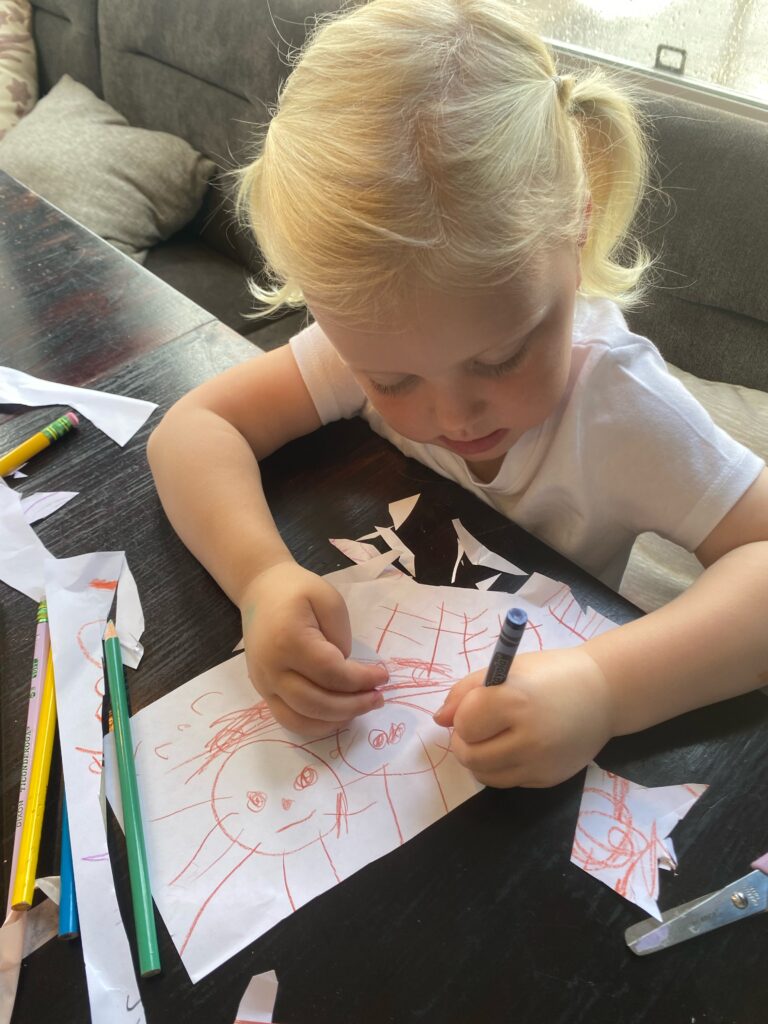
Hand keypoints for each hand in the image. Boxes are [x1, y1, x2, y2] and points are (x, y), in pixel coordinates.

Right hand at [239, 561, 387, 735]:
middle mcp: (272, 668)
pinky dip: (315, 725)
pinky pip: (288, 719)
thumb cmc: (297, 590)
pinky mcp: (263, 691)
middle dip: (354, 706)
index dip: (361, 680)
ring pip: (300, 720)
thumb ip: (341, 636)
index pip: (331, 673)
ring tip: (362, 707)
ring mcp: (264, 683)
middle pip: (316, 703)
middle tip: (378, 697)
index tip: (384, 676)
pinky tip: (338, 715)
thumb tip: (347, 671)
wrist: (260, 591)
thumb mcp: (328, 599)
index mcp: (289, 641)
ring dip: (336, 721)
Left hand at [433, 648, 612, 787]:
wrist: (604, 693)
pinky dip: (502, 768)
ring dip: (479, 759)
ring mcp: (541, 763)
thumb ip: (467, 692)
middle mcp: (529, 736)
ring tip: (493, 737)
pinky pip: (508, 782)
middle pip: (470, 756)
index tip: (475, 705)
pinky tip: (515, 747)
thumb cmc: (551, 674)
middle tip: (476, 727)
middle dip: (464, 742)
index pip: (465, 724)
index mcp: (516, 700)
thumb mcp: (506, 670)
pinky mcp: (549, 780)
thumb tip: (440, 720)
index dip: (463, 716)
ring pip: (485, 775)